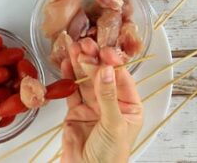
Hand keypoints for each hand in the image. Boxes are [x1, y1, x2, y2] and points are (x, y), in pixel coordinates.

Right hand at [60, 47, 142, 162]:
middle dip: (93, 60)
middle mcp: (111, 103)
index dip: (112, 63)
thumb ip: (107, 96)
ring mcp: (93, 106)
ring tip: (73, 48)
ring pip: (85, 81)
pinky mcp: (76, 110)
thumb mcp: (113, 125)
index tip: (103, 50)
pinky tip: (66, 64)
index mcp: (129, 106)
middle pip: (102, 76)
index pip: (121, 78)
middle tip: (84, 45)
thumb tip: (106, 71)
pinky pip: (72, 91)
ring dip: (80, 64)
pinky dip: (68, 77)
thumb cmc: (109, 157)